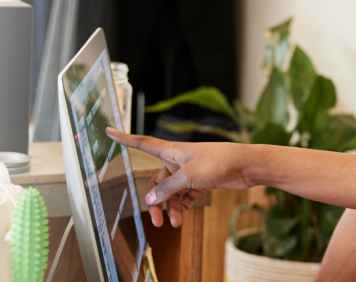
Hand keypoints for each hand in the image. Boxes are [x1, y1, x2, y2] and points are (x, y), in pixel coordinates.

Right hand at [105, 127, 257, 227]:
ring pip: (171, 192)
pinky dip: (182, 207)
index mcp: (171, 151)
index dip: (125, 138)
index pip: (142, 143)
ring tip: (175, 223)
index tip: (109, 132)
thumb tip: (150, 200)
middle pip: (157, 181)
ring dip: (171, 208)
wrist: (246, 165)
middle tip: (156, 221)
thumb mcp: (188, 176)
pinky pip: (184, 196)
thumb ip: (167, 189)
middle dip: (156, 201)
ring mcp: (189, 171)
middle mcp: (178, 160)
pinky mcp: (200, 181)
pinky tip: (181, 218)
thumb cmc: (218, 162)